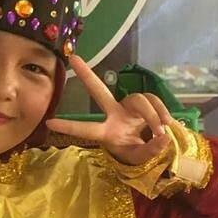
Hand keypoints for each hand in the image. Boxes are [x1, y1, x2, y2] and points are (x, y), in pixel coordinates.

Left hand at [46, 56, 174, 165]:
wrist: (151, 148)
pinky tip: (168, 124)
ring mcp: (128, 106)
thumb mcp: (141, 159)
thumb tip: (164, 137)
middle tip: (73, 59)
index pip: (86, 129)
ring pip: (139, 99)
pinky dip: (161, 110)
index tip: (49, 122)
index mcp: (107, 132)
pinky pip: (153, 99)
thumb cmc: (137, 154)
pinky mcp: (143, 102)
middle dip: (87, 75)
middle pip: (99, 91)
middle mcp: (114, 114)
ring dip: (152, 115)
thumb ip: (151, 150)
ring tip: (161, 131)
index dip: (70, 126)